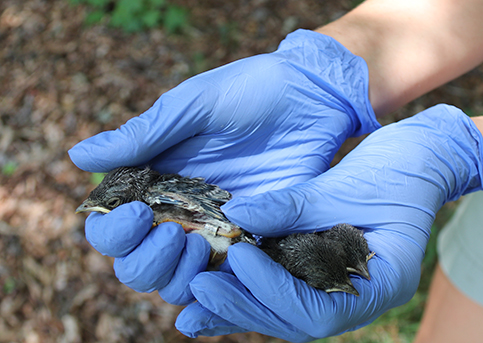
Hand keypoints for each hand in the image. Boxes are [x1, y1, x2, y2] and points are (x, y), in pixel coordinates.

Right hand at [69, 29, 378, 304]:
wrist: (309, 98)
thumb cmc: (248, 92)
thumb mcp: (192, 107)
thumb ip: (142, 136)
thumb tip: (77, 158)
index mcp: (153, 180)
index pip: (111, 224)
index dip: (112, 231)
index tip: (138, 214)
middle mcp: (178, 212)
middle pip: (137, 265)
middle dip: (145, 261)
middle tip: (174, 234)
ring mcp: (216, 230)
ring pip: (176, 282)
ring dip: (177, 277)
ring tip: (200, 245)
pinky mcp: (254, 239)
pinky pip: (228, 279)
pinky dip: (221, 284)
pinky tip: (232, 260)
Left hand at [175, 104, 482, 340]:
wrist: (419, 161)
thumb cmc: (396, 170)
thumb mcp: (346, 186)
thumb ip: (292, 207)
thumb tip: (235, 213)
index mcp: (384, 282)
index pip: (321, 306)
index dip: (276, 287)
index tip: (240, 254)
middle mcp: (359, 296)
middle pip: (296, 320)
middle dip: (246, 307)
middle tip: (199, 290)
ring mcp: (340, 287)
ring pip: (284, 311)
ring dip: (239, 306)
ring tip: (194, 299)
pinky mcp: (322, 271)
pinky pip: (284, 288)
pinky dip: (249, 290)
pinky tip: (213, 286)